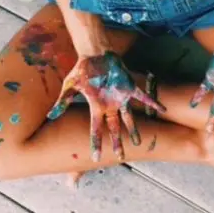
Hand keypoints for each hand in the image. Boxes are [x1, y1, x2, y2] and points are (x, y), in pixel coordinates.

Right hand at [46, 51, 164, 161]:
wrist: (94, 54)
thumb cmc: (82, 69)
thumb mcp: (70, 86)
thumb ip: (63, 101)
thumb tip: (51, 115)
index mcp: (96, 107)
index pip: (96, 130)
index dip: (96, 144)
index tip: (96, 158)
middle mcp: (109, 105)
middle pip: (114, 128)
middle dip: (117, 142)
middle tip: (121, 157)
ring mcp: (120, 97)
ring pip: (128, 117)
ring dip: (134, 129)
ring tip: (139, 142)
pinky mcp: (129, 87)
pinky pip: (143, 97)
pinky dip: (152, 103)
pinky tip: (162, 109)